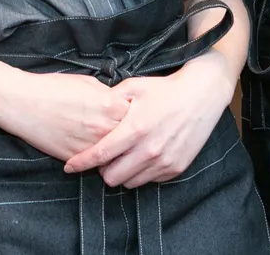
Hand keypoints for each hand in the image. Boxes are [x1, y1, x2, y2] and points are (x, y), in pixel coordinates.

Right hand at [0, 72, 129, 162]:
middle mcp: (103, 128)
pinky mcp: (76, 158)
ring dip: (115, 151)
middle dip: (129, 136)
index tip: (134, 116)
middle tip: (126, 134)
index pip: (137, 116)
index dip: (136, 116)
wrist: (22, 102)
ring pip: (114, 155)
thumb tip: (120, 104)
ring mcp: (90, 146)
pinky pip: (95, 163)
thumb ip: (109, 96)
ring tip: (111, 144)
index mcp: (109, 105)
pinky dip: (97, 159)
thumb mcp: (87, 82)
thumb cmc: (52, 88)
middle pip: (130, 139)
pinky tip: (93, 150)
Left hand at [63, 51, 234, 187]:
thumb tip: (90, 108)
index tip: (69, 167)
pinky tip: (143, 156)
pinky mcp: (176, 168)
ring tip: (125, 156)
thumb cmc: (164, 89)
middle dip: (103, 169)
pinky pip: (149, 180)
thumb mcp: (133, 87)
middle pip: (112, 177)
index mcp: (134, 129)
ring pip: (130, 182)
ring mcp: (164, 162)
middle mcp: (149, 150)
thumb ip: (109, 100)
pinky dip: (142, 172)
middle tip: (105, 156)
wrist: (201, 95)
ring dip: (122, 173)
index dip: (81, 163)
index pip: (100, 155)